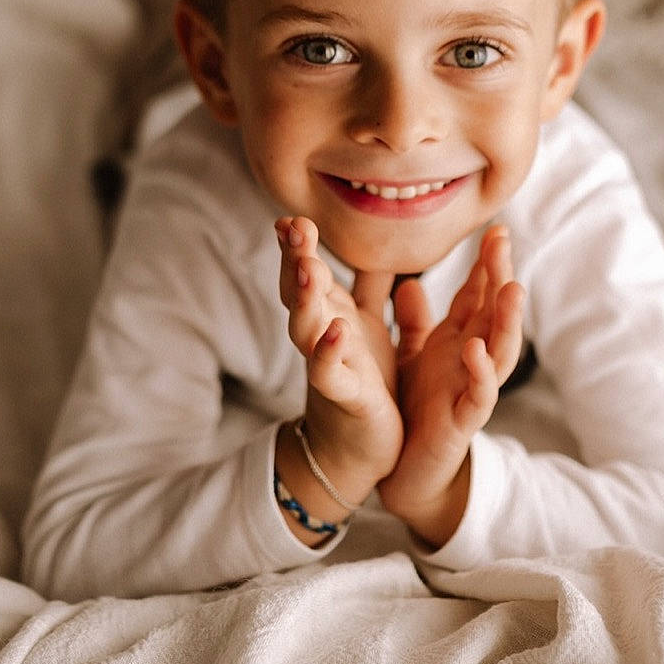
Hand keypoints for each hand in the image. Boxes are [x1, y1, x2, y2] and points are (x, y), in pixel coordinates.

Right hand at [275, 217, 401, 517]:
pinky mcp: (343, 393)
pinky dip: (329, 350)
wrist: (355, 447)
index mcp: (329, 313)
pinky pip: (328, 372)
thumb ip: (365, 284)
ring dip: (305, 298)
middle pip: (299, 291)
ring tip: (308, 267)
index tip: (291, 216)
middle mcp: (321, 334)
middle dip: (295, 259)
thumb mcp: (364, 324)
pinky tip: (336, 329)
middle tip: (294, 227)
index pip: (305, 271)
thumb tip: (372, 241)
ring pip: (306, 327)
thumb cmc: (362, 379)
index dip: (296, 245)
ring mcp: (327, 363)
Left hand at [378, 225, 524, 546]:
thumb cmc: (416, 410)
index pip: (478, 296)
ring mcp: (470, 390)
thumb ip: (415, 323)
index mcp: (457, 341)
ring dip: (506, 321)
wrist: (406, 469)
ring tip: (511, 287)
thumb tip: (410, 282)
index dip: (486, 265)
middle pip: (493, 314)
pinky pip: (477, 396)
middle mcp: (470, 361)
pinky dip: (480, 373)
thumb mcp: (412, 357)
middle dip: (500, 278)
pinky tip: (475, 349)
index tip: (494, 229)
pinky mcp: (462, 422)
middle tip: (503, 242)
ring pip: (498, 351)